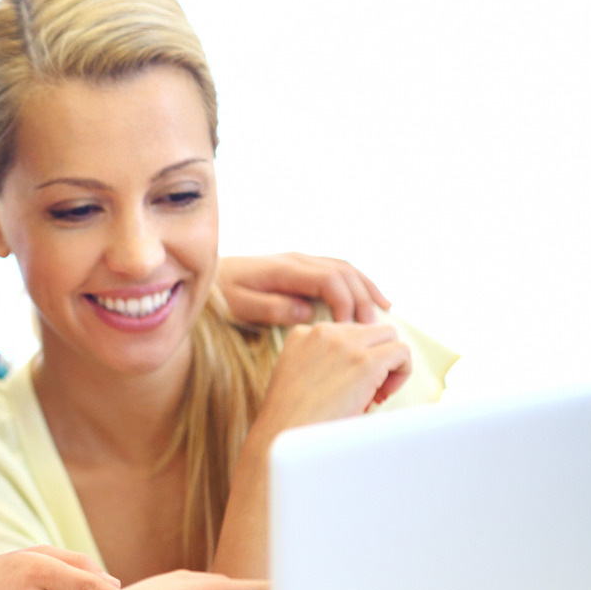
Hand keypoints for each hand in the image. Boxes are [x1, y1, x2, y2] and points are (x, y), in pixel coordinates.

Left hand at [218, 253, 389, 324]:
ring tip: (384, 312)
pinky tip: (368, 299)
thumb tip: (306, 312)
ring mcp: (300, 261)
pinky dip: (356, 283)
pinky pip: (337, 270)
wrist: (206, 277)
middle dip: (362, 299)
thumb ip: (271, 308)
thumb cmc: (220, 297)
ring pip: (344, 268)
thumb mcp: (240, 306)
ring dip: (366, 288)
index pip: (329, 280)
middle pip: (343, 272)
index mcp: (284, 269)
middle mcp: (297, 260)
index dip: (346, 303)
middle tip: (373, 329)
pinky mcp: (299, 267)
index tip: (352, 329)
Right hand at [251, 322, 412, 447]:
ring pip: (389, 336)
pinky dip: (402, 372)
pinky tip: (382, 395)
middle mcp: (323, 331)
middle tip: (367, 391)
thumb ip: (319, 362)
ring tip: (376, 393)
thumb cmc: (290, 418)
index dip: (354, 358)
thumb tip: (355, 368)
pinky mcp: (365, 362)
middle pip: (370, 331)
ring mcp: (345, 345)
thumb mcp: (296, 377)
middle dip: (375, 357)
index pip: (346, 332)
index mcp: (303, 334)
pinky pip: (402, 352)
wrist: (282, 435)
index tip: (347, 386)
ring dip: (390, 364)